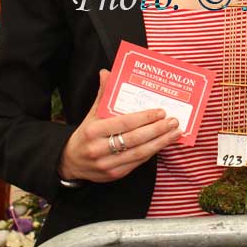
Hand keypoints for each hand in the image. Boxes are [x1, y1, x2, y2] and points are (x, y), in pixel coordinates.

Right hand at [58, 69, 182, 182]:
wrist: (70, 161)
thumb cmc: (86, 133)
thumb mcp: (92, 113)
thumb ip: (103, 94)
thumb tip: (107, 72)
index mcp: (93, 131)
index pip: (124, 123)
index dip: (145, 118)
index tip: (161, 111)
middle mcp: (99, 149)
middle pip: (135, 139)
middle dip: (157, 130)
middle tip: (174, 121)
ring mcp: (107, 165)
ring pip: (139, 153)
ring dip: (160, 143)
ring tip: (175, 133)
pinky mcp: (114, 175)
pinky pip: (137, 163)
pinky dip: (151, 153)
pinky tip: (163, 143)